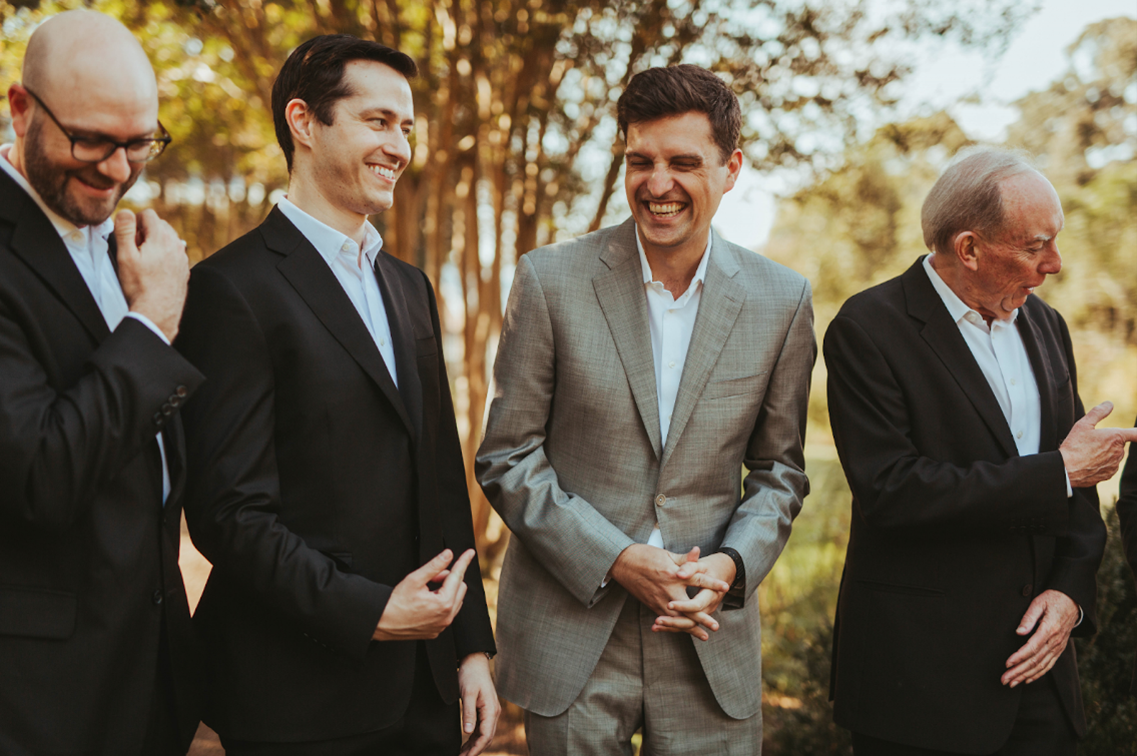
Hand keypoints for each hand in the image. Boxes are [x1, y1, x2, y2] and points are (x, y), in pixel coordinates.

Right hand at [115, 209, 188, 341]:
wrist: (158, 311)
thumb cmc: (139, 286)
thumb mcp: (125, 256)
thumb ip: (125, 230)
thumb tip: (126, 212)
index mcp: (162, 238)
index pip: (148, 214)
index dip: (135, 222)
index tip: (129, 238)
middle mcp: (176, 245)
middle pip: (159, 225)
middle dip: (145, 232)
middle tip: (135, 250)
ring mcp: (182, 258)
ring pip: (168, 238)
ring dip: (155, 243)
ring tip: (144, 261)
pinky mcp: (184, 269)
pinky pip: (173, 253)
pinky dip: (164, 255)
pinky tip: (154, 270)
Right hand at [372, 549, 473, 640]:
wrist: (382, 622)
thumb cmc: (396, 602)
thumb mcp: (415, 579)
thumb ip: (435, 566)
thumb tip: (448, 555)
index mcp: (443, 603)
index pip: (457, 576)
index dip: (463, 562)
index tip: (470, 553)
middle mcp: (446, 616)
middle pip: (460, 588)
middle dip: (449, 578)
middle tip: (432, 578)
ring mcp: (442, 625)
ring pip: (455, 601)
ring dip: (446, 591)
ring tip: (427, 591)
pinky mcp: (436, 631)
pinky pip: (447, 613)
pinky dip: (442, 604)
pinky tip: (426, 603)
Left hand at [457, 652, 499, 754]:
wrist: (474, 661)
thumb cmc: (471, 675)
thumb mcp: (468, 693)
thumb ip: (469, 712)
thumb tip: (467, 732)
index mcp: (491, 710)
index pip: (486, 735)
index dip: (476, 749)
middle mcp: (494, 713)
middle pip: (487, 738)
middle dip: (475, 750)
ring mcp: (490, 712)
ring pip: (485, 735)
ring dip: (474, 746)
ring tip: (461, 754)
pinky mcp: (485, 710)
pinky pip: (481, 729)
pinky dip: (474, 738)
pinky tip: (465, 744)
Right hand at [609, 544, 729, 640]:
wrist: (622, 563)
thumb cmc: (645, 555)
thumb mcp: (667, 554)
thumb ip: (684, 559)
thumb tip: (699, 552)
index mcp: (673, 574)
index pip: (697, 580)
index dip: (712, 583)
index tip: (725, 587)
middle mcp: (668, 590)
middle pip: (689, 608)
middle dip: (703, 618)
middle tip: (715, 626)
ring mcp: (659, 600)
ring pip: (678, 619)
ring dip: (691, 628)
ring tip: (704, 635)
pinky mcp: (652, 606)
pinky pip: (667, 620)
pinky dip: (677, 627)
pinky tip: (684, 632)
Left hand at [1002, 590, 1078, 686]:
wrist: (1073, 601)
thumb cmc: (1053, 599)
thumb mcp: (1039, 602)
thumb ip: (1029, 618)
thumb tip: (1019, 632)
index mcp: (1049, 629)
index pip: (1032, 648)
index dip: (1019, 657)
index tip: (1007, 664)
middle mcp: (1055, 641)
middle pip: (1035, 660)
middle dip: (1019, 672)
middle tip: (1004, 680)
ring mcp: (1058, 647)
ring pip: (1042, 666)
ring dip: (1026, 676)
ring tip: (1012, 683)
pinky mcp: (1059, 649)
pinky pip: (1049, 665)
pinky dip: (1038, 674)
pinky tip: (1027, 679)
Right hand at [1059, 401, 1136, 486]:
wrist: (1066, 469)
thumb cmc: (1074, 446)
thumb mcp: (1083, 424)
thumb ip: (1098, 412)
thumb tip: (1109, 404)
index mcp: (1116, 437)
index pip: (1136, 434)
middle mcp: (1119, 452)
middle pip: (1119, 444)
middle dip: (1109, 442)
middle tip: (1091, 443)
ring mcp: (1114, 464)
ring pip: (1114, 456)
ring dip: (1105, 453)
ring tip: (1087, 454)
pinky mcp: (1109, 475)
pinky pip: (1109, 467)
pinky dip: (1101, 464)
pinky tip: (1088, 463)